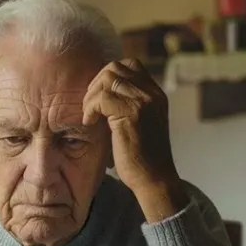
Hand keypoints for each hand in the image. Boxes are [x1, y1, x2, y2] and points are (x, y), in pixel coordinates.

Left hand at [82, 59, 187, 219]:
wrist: (155, 180)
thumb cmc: (142, 158)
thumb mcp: (139, 124)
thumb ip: (127, 106)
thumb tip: (102, 94)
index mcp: (156, 94)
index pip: (129, 65)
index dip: (108, 76)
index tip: (98, 97)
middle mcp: (152, 94)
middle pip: (115, 67)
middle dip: (96, 84)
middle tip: (90, 107)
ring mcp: (144, 102)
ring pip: (107, 78)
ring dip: (91, 95)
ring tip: (89, 115)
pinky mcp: (132, 114)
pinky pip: (102, 97)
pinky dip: (90, 108)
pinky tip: (90, 123)